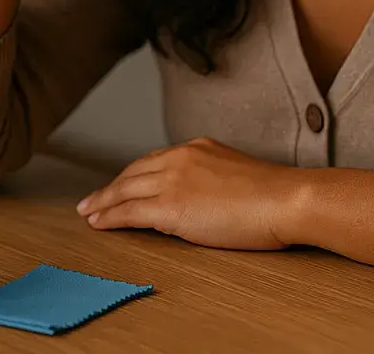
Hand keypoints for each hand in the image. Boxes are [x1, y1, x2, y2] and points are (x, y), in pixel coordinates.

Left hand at [75, 137, 301, 250]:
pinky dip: (110, 217)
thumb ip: (213, 179)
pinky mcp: (170, 206)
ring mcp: (173, 180)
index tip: (120, 185)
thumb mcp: (236, 175)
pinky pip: (129, 212)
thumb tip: (203, 197)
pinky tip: (99, 223)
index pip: (154, 161)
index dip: (132, 175)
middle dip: (110, 188)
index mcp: (197, 148)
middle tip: (91, 200)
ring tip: (88, 213)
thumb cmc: (275, 195)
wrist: (285, 199)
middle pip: (133, 173)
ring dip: (103, 203)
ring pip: (125, 191)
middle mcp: (180, 158)